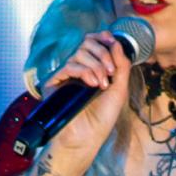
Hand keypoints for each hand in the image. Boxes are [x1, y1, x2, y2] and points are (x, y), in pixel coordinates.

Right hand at [40, 30, 131, 156]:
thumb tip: (117, 43)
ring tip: (102, 84)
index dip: (102, 38)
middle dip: (102, 54)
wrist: (88, 137)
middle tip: (111, 72)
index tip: (113, 42)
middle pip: (86, 43)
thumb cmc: (103, 116)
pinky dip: (84, 71)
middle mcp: (78, 68)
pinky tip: (93, 84)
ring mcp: (65, 75)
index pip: (93, 42)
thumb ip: (121, 65)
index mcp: (92, 67)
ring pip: (79, 53)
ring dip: (95, 65)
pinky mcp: (54, 83)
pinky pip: (69, 66)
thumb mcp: (119, 88)